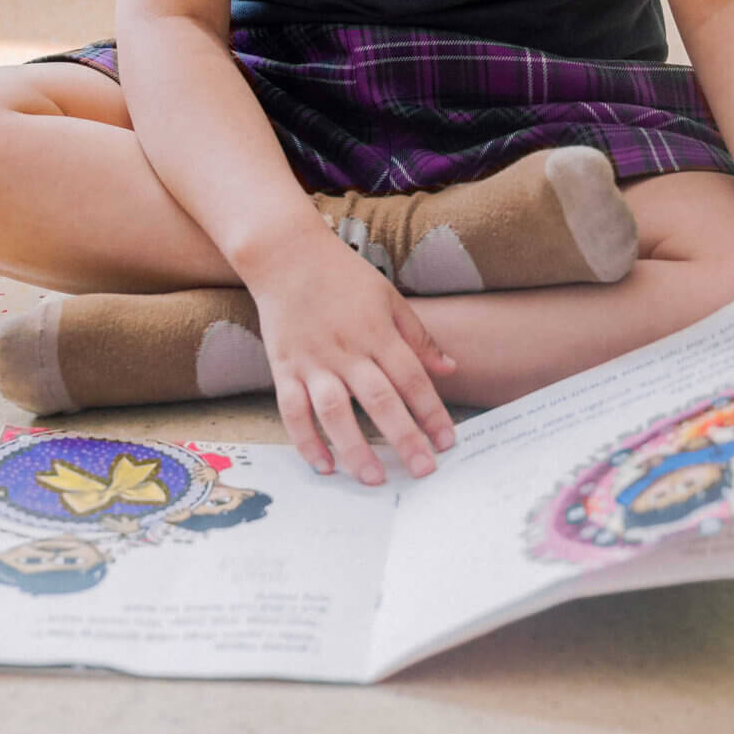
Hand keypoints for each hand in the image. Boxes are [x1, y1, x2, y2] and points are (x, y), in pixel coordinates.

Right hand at [241, 232, 458, 485]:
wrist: (286, 254)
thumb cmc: (342, 275)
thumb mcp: (388, 297)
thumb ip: (418, 337)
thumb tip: (450, 368)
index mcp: (377, 332)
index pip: (411, 378)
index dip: (431, 412)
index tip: (447, 441)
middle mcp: (346, 350)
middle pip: (379, 400)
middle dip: (404, 438)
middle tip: (423, 470)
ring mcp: (312, 361)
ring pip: (335, 412)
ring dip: (355, 448)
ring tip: (375, 478)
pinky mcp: (283, 367)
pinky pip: (293, 410)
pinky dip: (306, 440)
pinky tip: (324, 465)